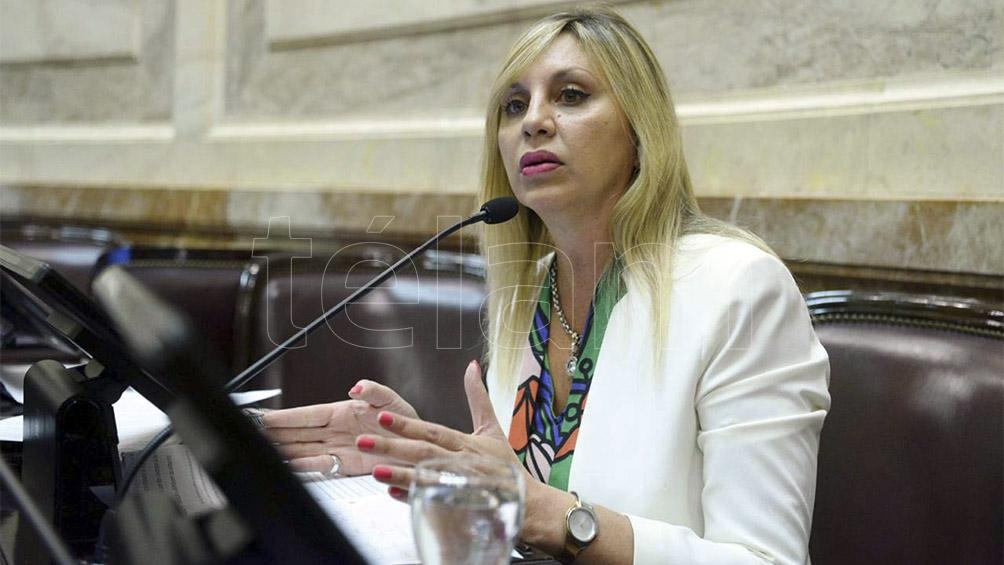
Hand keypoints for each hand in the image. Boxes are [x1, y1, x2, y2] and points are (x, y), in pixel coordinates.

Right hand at [261, 380, 417, 475]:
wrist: (418, 448)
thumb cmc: (406, 422)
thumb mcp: (392, 401)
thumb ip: (375, 391)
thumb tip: (357, 387)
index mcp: (342, 412)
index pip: (307, 415)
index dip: (285, 417)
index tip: (263, 417)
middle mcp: (336, 431)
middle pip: (299, 433)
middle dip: (275, 434)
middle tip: (253, 434)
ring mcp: (338, 449)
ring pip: (304, 450)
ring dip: (285, 452)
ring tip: (264, 452)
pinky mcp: (346, 467)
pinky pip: (321, 467)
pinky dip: (304, 468)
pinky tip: (289, 466)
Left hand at [357, 360, 525, 500]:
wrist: (528, 503)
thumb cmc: (506, 465)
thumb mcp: (493, 428)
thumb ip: (478, 398)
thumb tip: (471, 366)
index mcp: (465, 443)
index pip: (432, 431)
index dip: (407, 425)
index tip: (382, 417)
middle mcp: (461, 462)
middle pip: (423, 452)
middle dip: (392, 446)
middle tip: (364, 441)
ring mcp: (459, 486)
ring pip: (425, 477)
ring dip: (399, 474)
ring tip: (374, 470)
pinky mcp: (458, 506)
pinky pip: (431, 501)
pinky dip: (412, 498)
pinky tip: (392, 493)